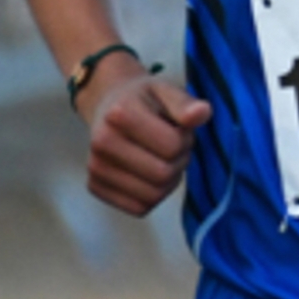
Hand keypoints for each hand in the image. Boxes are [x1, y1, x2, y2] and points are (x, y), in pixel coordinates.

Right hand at [79, 67, 210, 216]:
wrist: (107, 107)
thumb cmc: (142, 101)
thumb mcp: (165, 90)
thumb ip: (185, 103)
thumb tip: (202, 113)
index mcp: (119, 114)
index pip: (172, 146)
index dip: (185, 140)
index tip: (179, 130)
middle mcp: (102, 142)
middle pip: (162, 174)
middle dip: (178, 162)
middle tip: (173, 147)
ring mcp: (95, 167)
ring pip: (152, 196)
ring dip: (168, 182)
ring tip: (162, 159)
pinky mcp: (95, 187)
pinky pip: (138, 208)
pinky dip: (152, 196)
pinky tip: (148, 175)